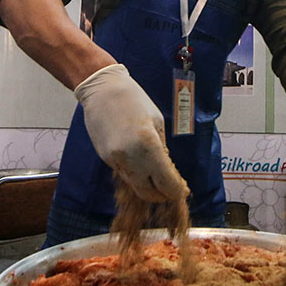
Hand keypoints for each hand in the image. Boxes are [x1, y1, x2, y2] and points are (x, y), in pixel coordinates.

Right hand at [74, 64, 189, 202]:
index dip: (177, 190)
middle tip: (172, 188)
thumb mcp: (157, 122)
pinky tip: (142, 165)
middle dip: (162, 195)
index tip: (183, 190)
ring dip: (148, 186)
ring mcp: (115, 161)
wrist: (102, 90)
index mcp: (149, 146)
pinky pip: (125, 175)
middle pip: (148, 193)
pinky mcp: (106, 159)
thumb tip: (167, 171)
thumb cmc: (134, 100)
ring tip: (159, 177)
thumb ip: (162, 149)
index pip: (166, 183)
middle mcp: (130, 159)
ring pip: (135, 186)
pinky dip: (136, 175)